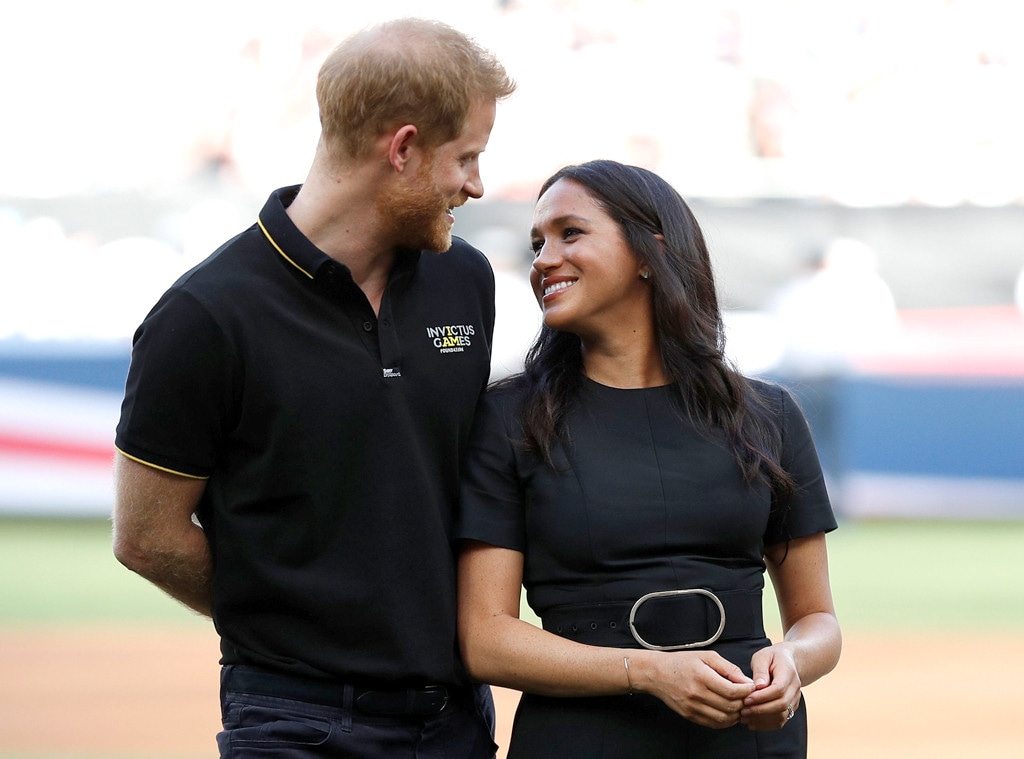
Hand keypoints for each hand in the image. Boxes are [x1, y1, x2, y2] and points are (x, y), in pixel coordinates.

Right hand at [640, 650, 755, 728]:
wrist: (657, 673)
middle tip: (747, 696)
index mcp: (702, 676)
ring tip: (738, 704)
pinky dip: (725, 721)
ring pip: (724, 718)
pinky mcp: (690, 715)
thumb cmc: (682, 662)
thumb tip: (746, 681)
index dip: (746, 691)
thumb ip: (728, 668)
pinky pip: (713, 724)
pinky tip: (727, 712)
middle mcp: (697, 694)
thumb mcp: (706, 656)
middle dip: (744, 702)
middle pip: (730, 706)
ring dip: (736, 714)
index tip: (751, 686)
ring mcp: (693, 707)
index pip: (732, 691)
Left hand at [739, 644, 801, 730]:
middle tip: (742, 710)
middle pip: (782, 705)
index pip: (779, 689)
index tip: (746, 699)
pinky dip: (766, 724)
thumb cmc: (772, 657)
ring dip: (762, 719)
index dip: (762, 697)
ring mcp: (794, 699)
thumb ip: (760, 670)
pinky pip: (781, 720)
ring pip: (782, 716)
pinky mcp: (790, 708)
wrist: (787, 661)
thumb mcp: (763, 657)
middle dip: (760, 710)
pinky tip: (752, 722)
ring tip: (744, 717)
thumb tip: (759, 686)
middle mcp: (795, 688)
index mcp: (788, 672)